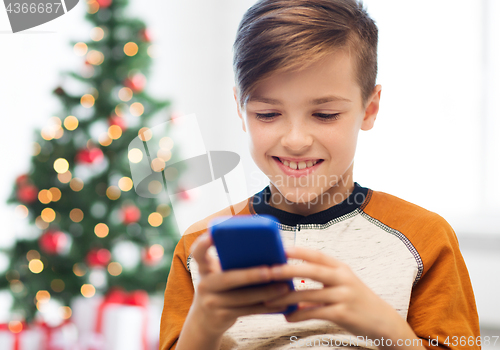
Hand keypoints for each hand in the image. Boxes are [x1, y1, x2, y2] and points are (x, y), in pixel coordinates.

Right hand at [186, 233, 289, 336]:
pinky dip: (266, 307)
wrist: (204, 320)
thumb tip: (269, 252)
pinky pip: (247, 311)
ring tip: (284, 287)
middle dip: (250, 275)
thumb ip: (233, 263)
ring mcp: (211, 302)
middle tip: (270, 271)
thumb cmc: (220, 288)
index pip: (198, 252)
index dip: (203, 243)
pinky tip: (281, 304)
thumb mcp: (218, 273)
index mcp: (205, 268)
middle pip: (227, 278)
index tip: (212, 234)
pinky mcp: (221, 316)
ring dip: (265, 292)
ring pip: (241, 297)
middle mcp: (204, 284)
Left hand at [265, 247, 422, 346]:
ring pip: (310, 294)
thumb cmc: (356, 300)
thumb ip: (319, 280)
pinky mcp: (343, 314)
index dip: (297, 250)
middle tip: (268, 271)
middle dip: (288, 269)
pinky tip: (287, 317)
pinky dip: (299, 315)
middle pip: (312, 270)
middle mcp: (343, 278)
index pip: (317, 254)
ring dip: (287, 298)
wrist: (383, 321)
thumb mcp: (341, 284)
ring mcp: (344, 295)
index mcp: (340, 267)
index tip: (278, 247)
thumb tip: (289, 279)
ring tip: (268, 300)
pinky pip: (316, 313)